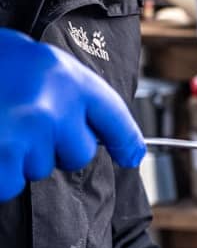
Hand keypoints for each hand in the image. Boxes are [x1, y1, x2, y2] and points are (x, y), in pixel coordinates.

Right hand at [0, 28, 145, 200]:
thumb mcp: (32, 62)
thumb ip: (66, 92)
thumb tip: (97, 132)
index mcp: (64, 76)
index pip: (112, 114)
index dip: (125, 138)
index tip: (132, 155)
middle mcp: (52, 105)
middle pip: (79, 152)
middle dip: (54, 147)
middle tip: (20, 123)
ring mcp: (26, 134)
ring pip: (40, 169)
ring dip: (18, 158)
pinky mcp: (1, 158)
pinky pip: (10, 185)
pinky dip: (0, 176)